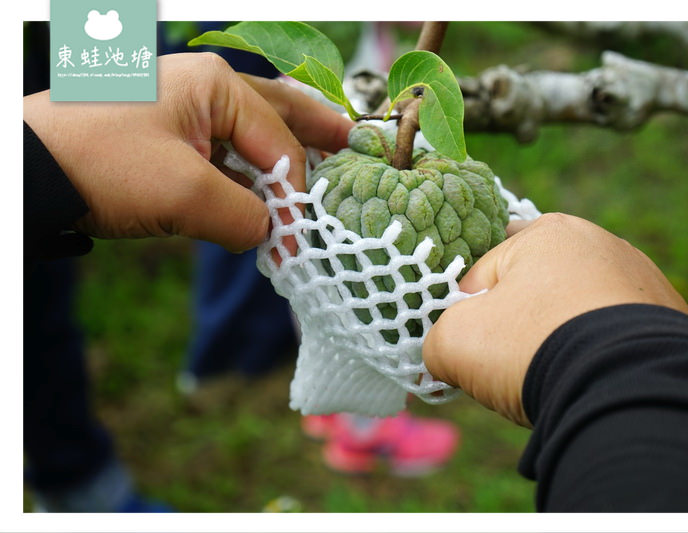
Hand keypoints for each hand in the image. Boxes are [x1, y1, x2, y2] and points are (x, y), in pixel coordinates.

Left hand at [23, 52, 352, 251]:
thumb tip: (274, 235)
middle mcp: (204, 89)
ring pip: (249, 133)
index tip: (301, 238)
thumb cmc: (103, 166)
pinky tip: (262, 193)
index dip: (296, 193)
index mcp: (215, 85)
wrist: (27, 174)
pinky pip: (221, 153)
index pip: (279, 141)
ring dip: (281, 157)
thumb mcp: (185, 195)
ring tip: (319, 165)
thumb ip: (245, 217)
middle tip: (352, 141)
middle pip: (277, 111)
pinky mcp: (165, 138)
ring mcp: (182, 111)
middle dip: (315, 130)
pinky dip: (245, 174)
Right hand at [423, 213, 687, 426]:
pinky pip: (617, 337)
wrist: (630, 390)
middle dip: (520, 325)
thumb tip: (440, 355)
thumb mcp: (455, 342)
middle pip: (535, 290)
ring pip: (579, 313)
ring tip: (559, 377)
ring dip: (563, 339)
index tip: (474, 350)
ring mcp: (643, 280)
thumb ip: (435, 340)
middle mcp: (600, 243)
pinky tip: (594, 380)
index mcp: (547, 231)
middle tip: (515, 366)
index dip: (469, 315)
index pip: (484, 274)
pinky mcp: (674, 319)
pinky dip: (602, 356)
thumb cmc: (533, 348)